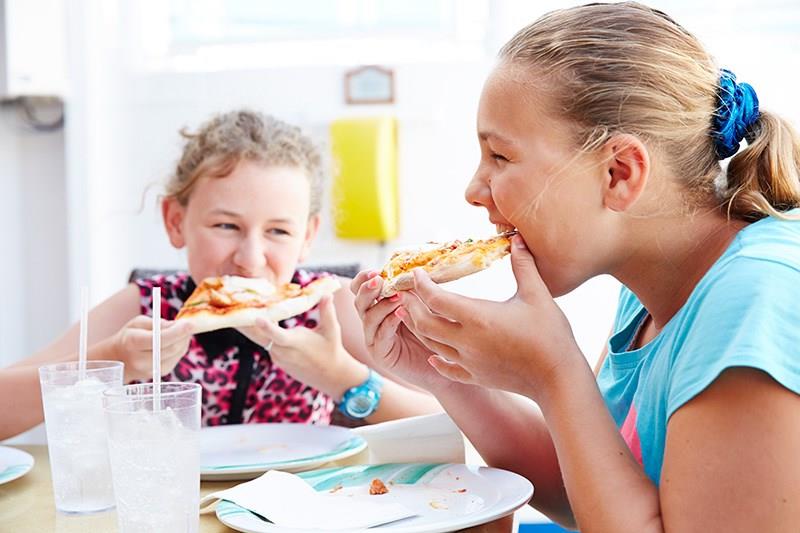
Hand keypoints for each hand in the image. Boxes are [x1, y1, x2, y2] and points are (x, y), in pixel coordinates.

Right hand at [113, 316, 193, 381]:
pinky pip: (177, 357)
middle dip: (184, 335)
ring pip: (178, 353)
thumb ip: (156, 323)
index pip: (159, 340)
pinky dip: (181, 347)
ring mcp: (151, 371)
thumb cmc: (128, 337)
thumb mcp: (137, 323)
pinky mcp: (161, 373)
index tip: (190, 323)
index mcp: (132, 343)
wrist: (117, 359)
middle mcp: (141, 360)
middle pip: (172, 348)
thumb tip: (176, 325)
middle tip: (189, 323)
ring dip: (184, 340)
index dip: (178, 331)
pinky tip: (177, 340)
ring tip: (181, 330)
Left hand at [237, 296, 366, 399]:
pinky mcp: (278, 361)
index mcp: (295, 343)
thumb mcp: (331, 330)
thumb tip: (326, 294)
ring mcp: (278, 358)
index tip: (257, 318)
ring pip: (260, 340)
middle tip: (231, 309)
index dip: (267, 327)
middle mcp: (283, 352)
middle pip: (258, 337)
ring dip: (251, 327)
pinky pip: (266, 345)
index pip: (278, 334)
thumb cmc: (332, 351)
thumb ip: (327, 311)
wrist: (331, 376)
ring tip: (240, 310)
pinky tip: (256, 323)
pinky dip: (261, 335)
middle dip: (244, 324)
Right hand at [351, 270, 455, 392]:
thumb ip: (416, 291)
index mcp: (380, 305)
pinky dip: (388, 322)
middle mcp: (374, 320)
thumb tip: (415, 270)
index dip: (364, 278)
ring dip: (381, 304)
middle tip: (378, 280)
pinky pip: (379, 335)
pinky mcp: (380, 353)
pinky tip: (399, 314)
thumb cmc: (435, 332)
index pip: (362, 289)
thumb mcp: (425, 306)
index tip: (376, 270)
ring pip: (367, 317)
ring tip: (397, 296)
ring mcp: (374, 337)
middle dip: (367, 289)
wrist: (443, 363)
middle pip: (359, 301)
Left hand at [397, 234, 582, 400]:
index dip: (421, 285)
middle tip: (403, 294)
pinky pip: (447, 368)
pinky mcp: (476, 377)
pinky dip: (436, 359)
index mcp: (478, 318)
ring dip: (418, 328)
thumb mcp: (538, 295)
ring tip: (410, 315)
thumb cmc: (550, 336)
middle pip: (424, 323)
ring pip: (431, 345)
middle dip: (411, 306)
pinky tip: (433, 355)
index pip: (436, 299)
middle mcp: (467, 342)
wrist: (559, 380)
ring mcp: (469, 362)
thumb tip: (517, 239)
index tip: (417, 274)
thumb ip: (524, 266)